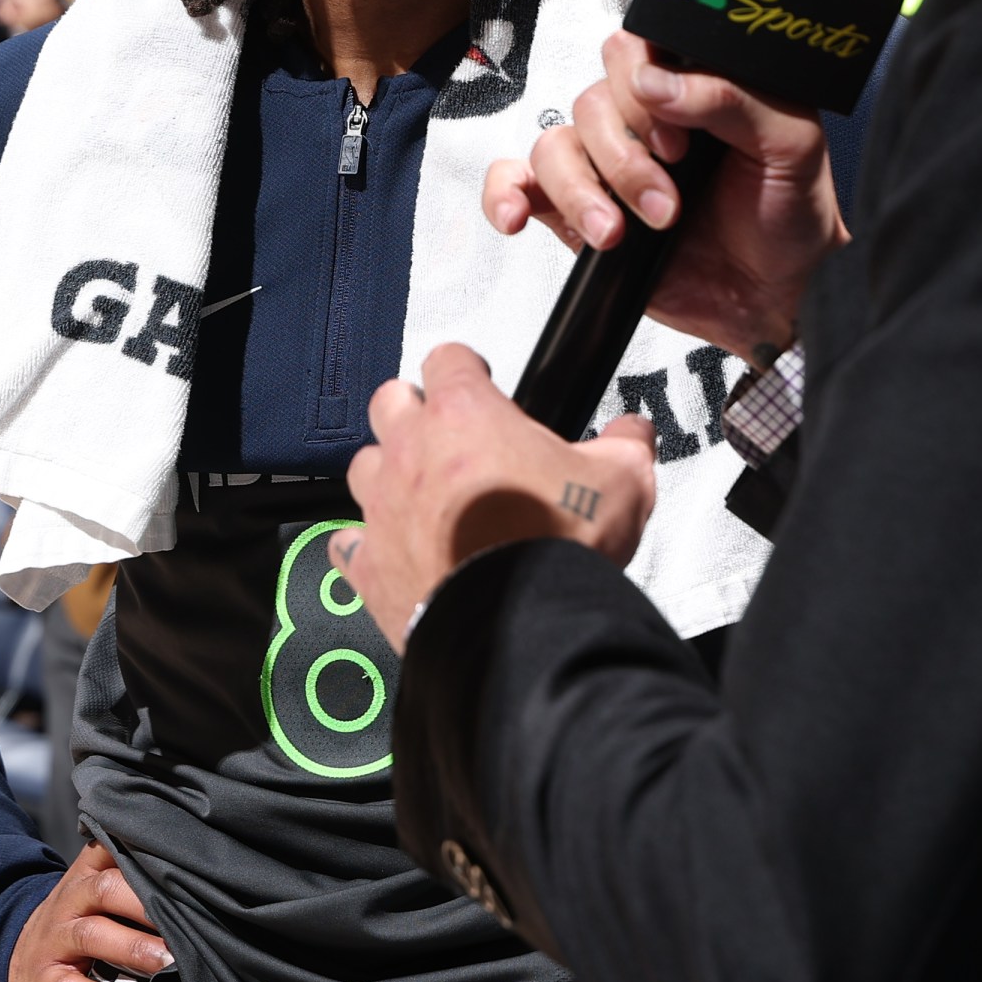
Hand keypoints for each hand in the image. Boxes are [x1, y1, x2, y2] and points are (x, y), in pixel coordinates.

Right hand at [6, 840, 172, 981]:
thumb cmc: (79, 919)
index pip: (118, 853)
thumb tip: (192, 874)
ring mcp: (57, 939)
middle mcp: (71, 900)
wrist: (16, 957)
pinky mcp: (47, 980)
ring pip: (93, 934)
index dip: (149, 859)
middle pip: (107, 889)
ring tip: (167, 962)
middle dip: (147, 904)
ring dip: (134, 947)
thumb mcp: (96, 888)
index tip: (187, 871)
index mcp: (89, 874)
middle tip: (188, 920)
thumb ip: (133, 874)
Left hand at [337, 343, 657, 649]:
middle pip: (388, 400)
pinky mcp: (369, 564)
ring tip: (423, 492)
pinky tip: (391, 550)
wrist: (519, 624)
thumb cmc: (556, 548)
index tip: (481, 382)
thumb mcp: (622, 480)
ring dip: (388, 472)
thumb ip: (626, 444)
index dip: (467, 367)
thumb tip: (633, 433)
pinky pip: (347, 542)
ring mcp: (384, 508)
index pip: (448, 357)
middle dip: (415, 409)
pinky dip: (365, 543)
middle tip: (449, 433)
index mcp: (465, 414)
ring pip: (363, 465)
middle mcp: (412, 452)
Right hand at [482, 30, 845, 364]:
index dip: (644, 88)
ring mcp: (606, 164)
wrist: (772, 297)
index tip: (678, 142)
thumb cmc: (790, 215)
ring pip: (554, 144)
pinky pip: (521, 182)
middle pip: (591, 100)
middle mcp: (643, 118)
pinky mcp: (575, 210)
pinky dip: (506, 193)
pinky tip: (517, 216)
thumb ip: (730, 99)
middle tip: (667, 205)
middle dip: (624, 159)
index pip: (637, 49)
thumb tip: (655, 81)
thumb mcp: (792, 144)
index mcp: (692, 84)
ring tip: (618, 234)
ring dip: (582, 191)